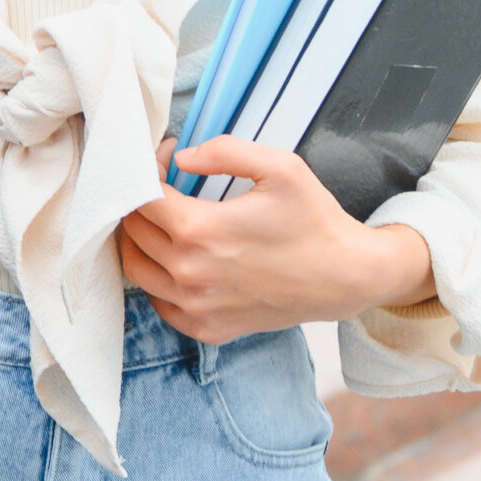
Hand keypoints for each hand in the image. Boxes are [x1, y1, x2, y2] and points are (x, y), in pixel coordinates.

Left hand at [118, 136, 435, 343]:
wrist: (349, 278)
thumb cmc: (315, 220)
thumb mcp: (279, 167)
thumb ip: (223, 151)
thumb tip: (179, 159)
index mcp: (199, 231)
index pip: (138, 196)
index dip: (146, 171)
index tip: (166, 162)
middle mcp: (190, 273)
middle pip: (132, 229)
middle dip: (141, 201)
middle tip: (167, 187)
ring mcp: (197, 307)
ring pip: (136, 268)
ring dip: (141, 240)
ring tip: (165, 222)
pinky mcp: (207, 329)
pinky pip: (158, 303)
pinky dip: (158, 280)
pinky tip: (178, 260)